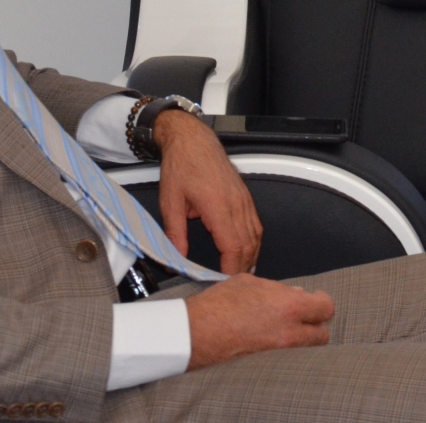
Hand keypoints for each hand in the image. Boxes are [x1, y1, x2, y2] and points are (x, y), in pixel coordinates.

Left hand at [154, 109, 261, 274]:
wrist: (192, 140)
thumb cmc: (182, 165)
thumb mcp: (170, 202)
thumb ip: (175, 233)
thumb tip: (175, 259)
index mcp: (217, 205)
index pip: (232, 245)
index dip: (231, 267)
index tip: (225, 282)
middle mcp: (235, 203)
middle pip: (248, 244)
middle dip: (242, 267)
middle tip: (234, 285)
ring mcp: (243, 199)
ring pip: (255, 234)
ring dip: (251, 256)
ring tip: (243, 273)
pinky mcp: (244, 196)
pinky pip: (255, 223)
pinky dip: (254, 241)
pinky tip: (248, 250)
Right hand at [184, 274, 333, 369]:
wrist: (195, 333)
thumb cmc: (219, 304)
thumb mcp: (251, 283)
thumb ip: (278, 289)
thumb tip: (295, 294)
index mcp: (289, 307)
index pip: (326, 308)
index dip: (321, 302)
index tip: (315, 299)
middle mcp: (289, 333)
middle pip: (322, 335)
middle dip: (316, 325)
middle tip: (305, 316)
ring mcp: (278, 352)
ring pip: (306, 349)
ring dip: (302, 338)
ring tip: (287, 327)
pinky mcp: (266, 364)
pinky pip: (287, 357)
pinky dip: (286, 349)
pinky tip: (272, 337)